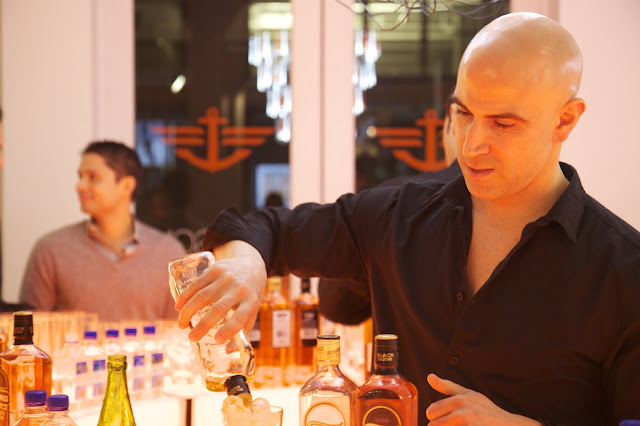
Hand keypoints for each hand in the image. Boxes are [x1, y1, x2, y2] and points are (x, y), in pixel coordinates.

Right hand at [175, 240, 266, 342]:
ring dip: (188, 312)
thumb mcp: (252, 311)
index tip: (217, 340)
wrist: (250, 265)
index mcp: (250, 302)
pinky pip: (196, 284)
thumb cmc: (249, 295)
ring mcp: (226, 278)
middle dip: (203, 325)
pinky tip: (179, 307)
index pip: (241, 317)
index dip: (229, 330)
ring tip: (181, 325)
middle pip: (218, 309)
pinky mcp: (215, 270)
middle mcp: (239, 290)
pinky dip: (185, 297)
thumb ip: (242, 330)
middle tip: (192, 338)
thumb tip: (227, 351)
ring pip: (203, 296)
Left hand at [426, 374, 541, 424]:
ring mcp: (467, 425)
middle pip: (433, 425)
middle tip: (455, 424)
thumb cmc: (487, 411)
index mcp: (458, 401)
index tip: (447, 418)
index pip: (430, 412)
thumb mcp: (468, 395)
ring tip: (461, 425)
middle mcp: (462, 413)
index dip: (435, 417)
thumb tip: (429, 376)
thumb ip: (447, 387)